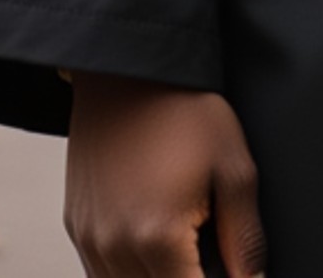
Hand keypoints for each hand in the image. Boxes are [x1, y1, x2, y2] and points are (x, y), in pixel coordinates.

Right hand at [63, 69, 265, 276]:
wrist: (128, 65)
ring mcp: (90, 240)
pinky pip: (101, 275)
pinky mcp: (77, 227)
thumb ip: (244, 238)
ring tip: (185, 247)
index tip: (229, 272)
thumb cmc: (184, 109)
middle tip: (211, 257)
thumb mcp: (233, 166)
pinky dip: (131, 273)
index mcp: (157, 238)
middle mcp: (115, 248)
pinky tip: (155, 251)